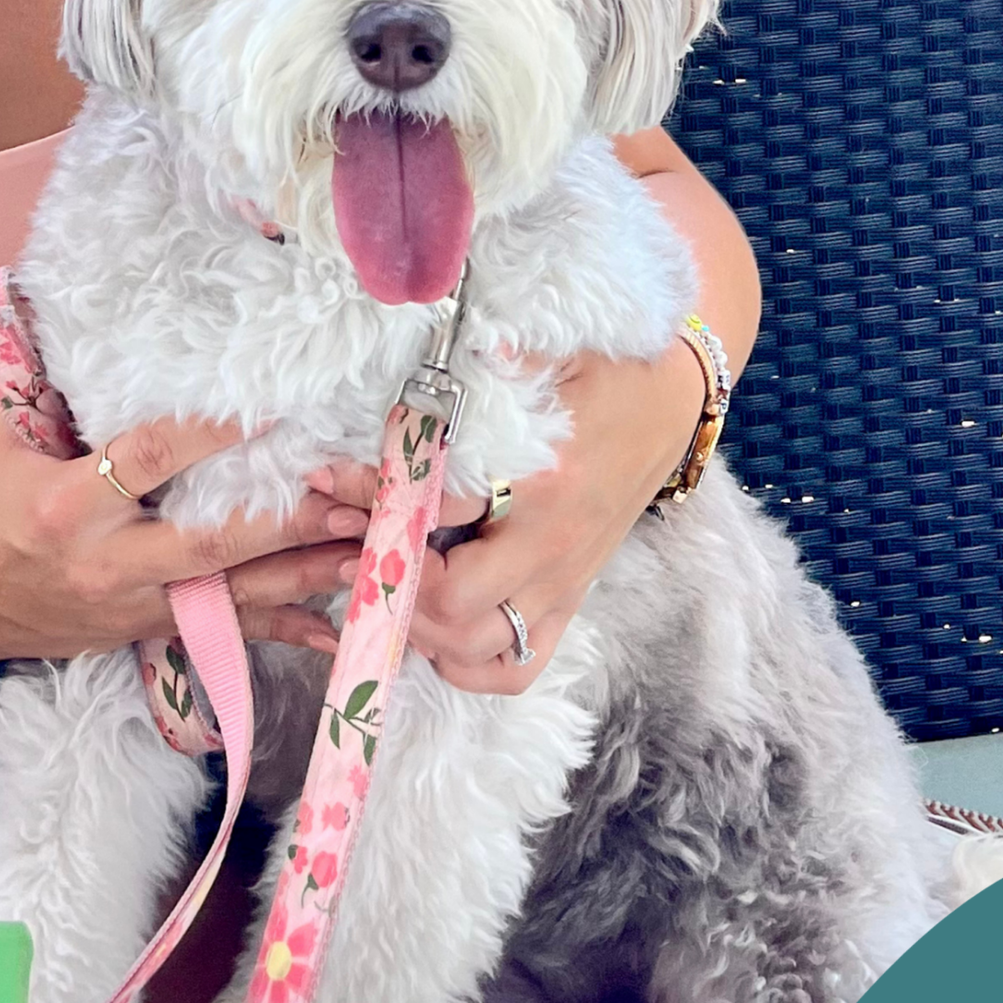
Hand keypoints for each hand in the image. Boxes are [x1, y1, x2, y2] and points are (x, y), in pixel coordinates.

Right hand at [0, 401, 368, 667]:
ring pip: (232, 594)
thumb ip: (48, 377)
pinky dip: (282, 628)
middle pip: (210, 542)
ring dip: (302, 571)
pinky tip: (333, 625)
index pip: (148, 460)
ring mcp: (135, 603)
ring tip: (364, 547)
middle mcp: (108, 560)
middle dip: (284, 520)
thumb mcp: (3, 432)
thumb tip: (75, 299)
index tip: (268, 406)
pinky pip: (226, 631)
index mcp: (69, 503)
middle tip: (349, 495)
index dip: (208, 434)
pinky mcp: (151, 629)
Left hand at [306, 337, 705, 693]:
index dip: (372, 495)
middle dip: (393, 577)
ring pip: (477, 648)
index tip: (328, 478)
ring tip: (384, 580)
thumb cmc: (608, 372)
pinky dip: (467, 666)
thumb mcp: (554, 352)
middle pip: (453, 602)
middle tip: (353, 541)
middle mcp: (552, 544)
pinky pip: (517, 666)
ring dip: (420, 627)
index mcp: (543, 480)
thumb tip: (443, 336)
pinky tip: (432, 630)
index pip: (436, 508)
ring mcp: (563, 581)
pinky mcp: (571, 599)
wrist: (675, 403)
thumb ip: (498, 359)